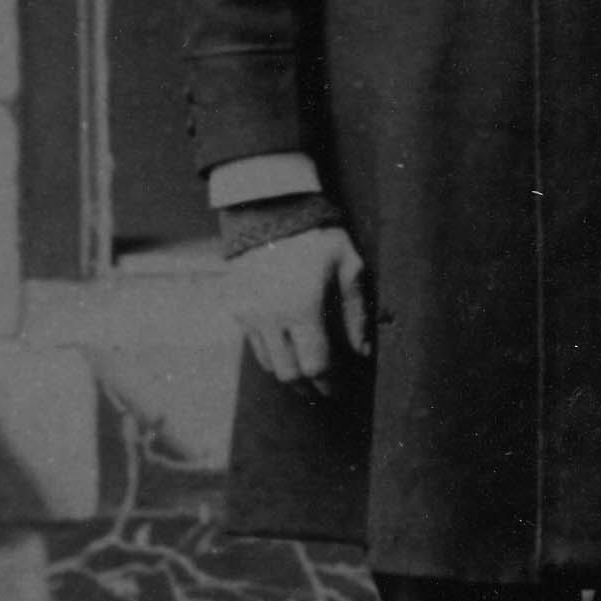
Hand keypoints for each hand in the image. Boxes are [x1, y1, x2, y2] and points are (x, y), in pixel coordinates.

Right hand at [229, 227, 370, 390]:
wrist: (270, 210)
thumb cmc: (318, 237)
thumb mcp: (349, 266)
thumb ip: (356, 313)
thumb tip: (363, 353)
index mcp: (303, 308)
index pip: (316, 366)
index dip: (329, 384)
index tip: (339, 390)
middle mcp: (271, 317)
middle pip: (289, 373)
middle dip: (309, 388)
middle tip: (324, 390)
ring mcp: (250, 314)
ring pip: (269, 364)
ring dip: (290, 373)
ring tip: (308, 373)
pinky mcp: (237, 308)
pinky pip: (255, 346)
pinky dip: (273, 355)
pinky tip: (289, 350)